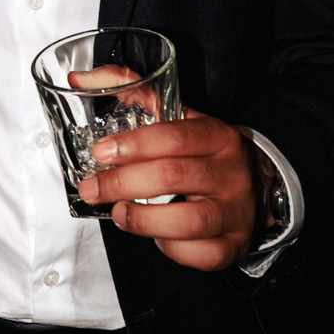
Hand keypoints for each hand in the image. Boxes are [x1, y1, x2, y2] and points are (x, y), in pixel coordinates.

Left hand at [74, 106, 257, 270]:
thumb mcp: (177, 117)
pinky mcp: (232, 247)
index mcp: (217, 136)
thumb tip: (80, 80)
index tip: (100, 152)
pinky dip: (168, 247)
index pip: (175, 136)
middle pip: (173, 177)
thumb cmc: (202, 152)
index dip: (133, 145)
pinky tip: (155, 234)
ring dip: (142, 219)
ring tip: (118, 213)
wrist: (253, 188)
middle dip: (122, 183)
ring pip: (188, 221)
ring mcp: (235, 212)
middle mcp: (231, 173)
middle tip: (91, 188)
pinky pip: (196, 253)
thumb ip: (130, 92)